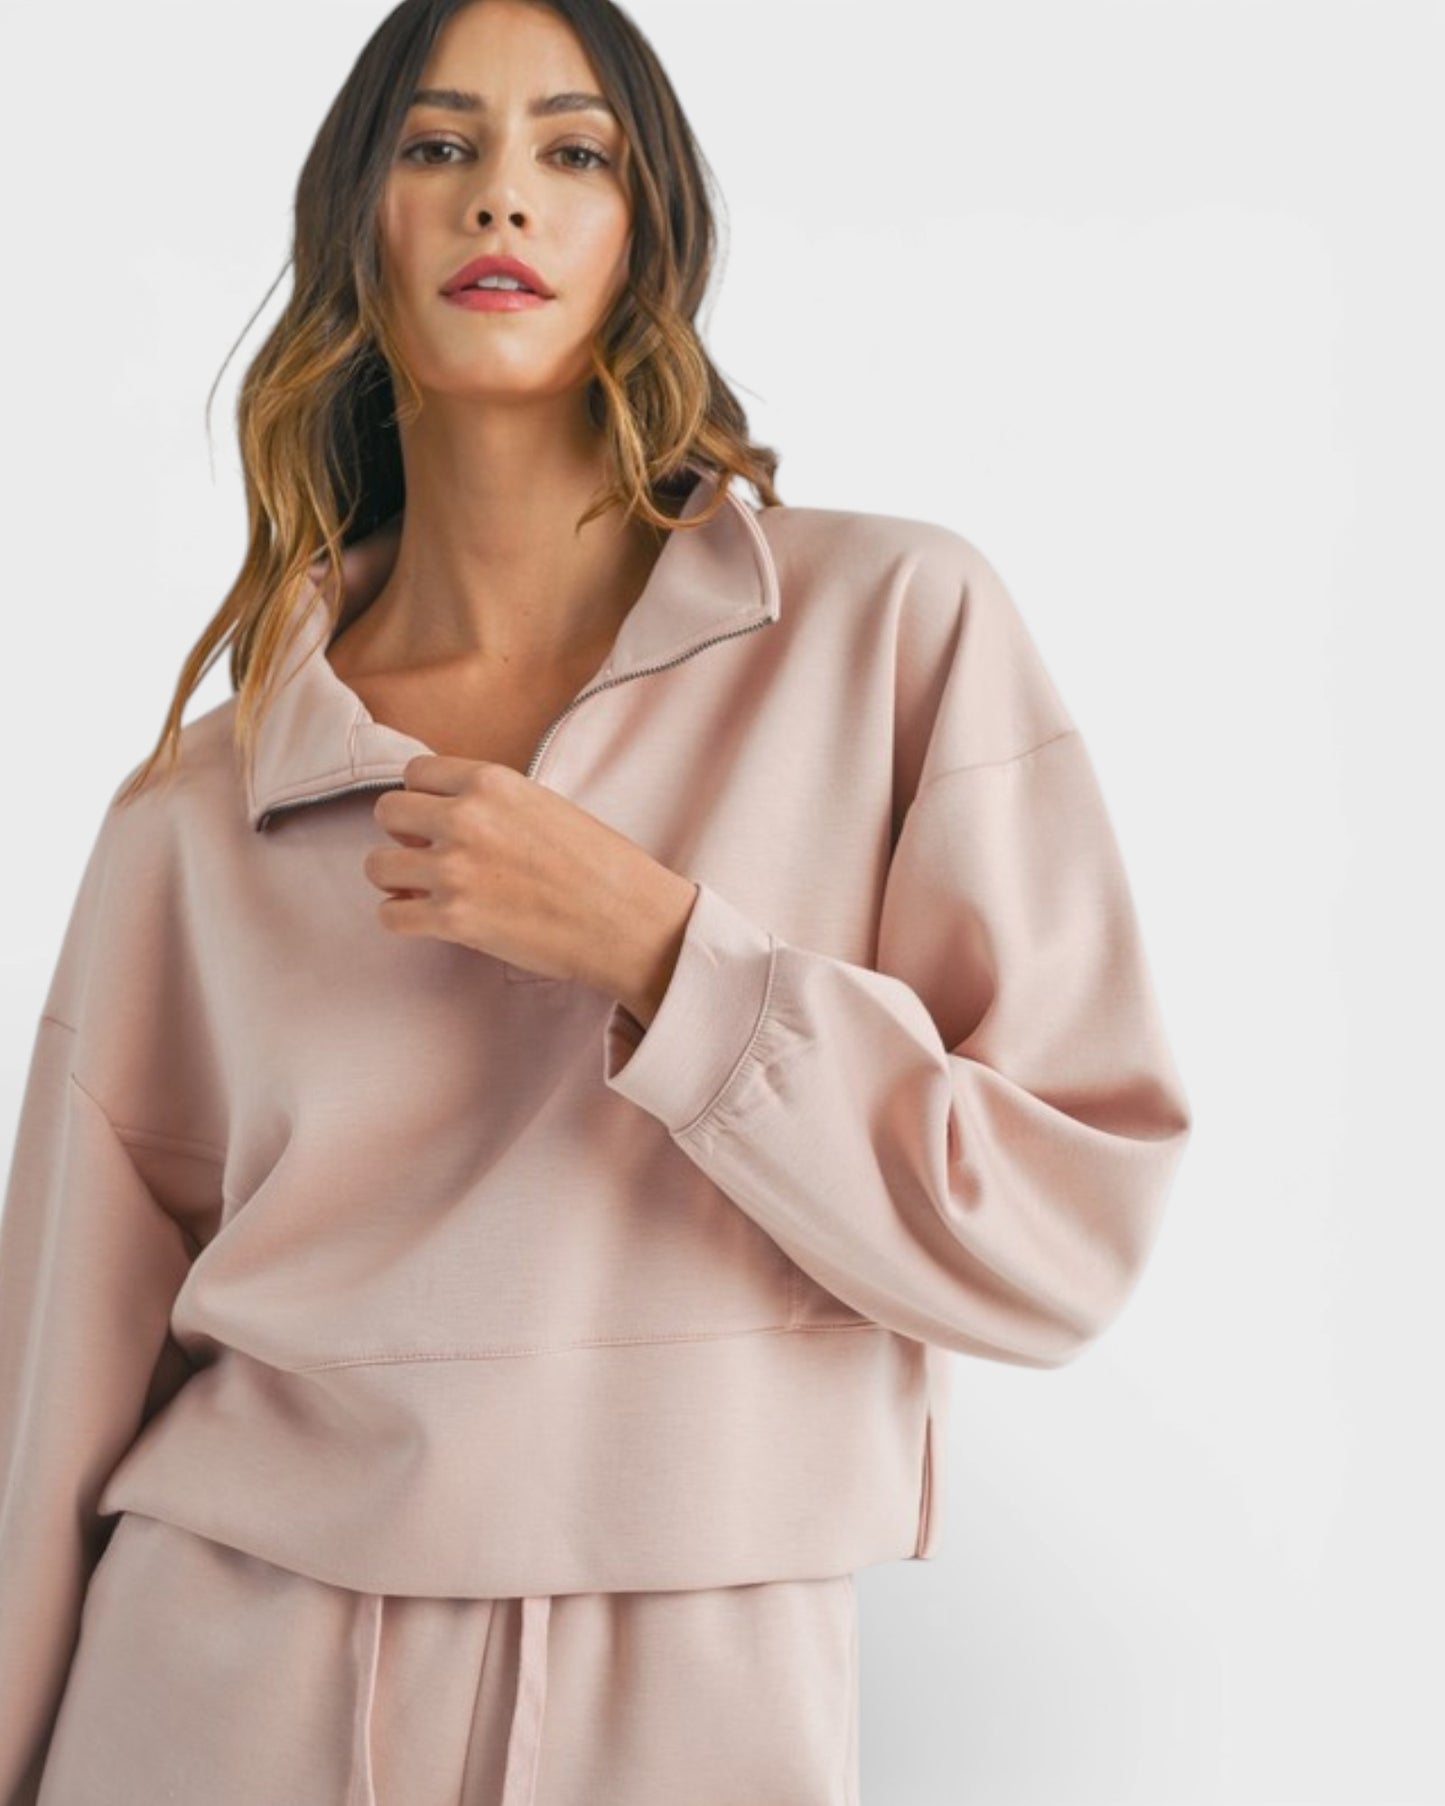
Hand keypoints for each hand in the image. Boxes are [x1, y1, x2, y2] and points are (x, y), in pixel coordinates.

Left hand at [363, 754, 697, 1020]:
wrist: (628, 922)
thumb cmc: (601, 867)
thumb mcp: (546, 805)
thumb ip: (493, 803)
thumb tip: (446, 815)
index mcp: (491, 782)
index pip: (414, 772)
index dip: (422, 798)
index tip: (435, 819)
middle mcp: (465, 818)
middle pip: (387, 812)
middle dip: (403, 834)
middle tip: (428, 854)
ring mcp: (454, 869)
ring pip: (377, 865)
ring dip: (397, 879)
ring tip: (425, 890)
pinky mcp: (452, 919)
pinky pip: (390, 915)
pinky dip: (403, 918)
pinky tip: (428, 919)